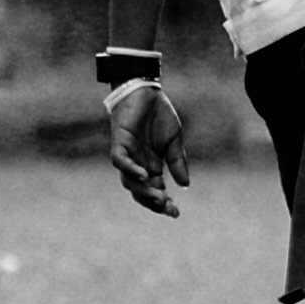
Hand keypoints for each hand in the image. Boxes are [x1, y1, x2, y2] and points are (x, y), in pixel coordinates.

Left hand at [108, 78, 190, 216]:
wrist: (146, 91)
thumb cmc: (158, 114)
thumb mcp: (174, 140)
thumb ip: (177, 161)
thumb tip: (185, 184)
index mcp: (151, 165)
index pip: (155, 190)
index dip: (163, 203)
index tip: (175, 213)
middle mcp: (137, 163)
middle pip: (140, 191)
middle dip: (152, 202)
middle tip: (167, 206)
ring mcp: (127, 154)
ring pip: (128, 181)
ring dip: (142, 190)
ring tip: (158, 196)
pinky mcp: (119, 142)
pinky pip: (119, 161)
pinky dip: (129, 169)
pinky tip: (144, 175)